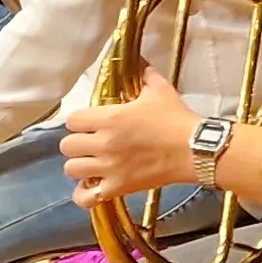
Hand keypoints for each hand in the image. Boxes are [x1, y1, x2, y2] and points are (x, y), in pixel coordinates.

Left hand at [60, 72, 200, 205]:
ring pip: (72, 169)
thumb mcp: (161, 90)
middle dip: (77, 142)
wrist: (195, 149)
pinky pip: (86, 198)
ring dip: (81, 165)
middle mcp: (103, 143)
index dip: (80, 120)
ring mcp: (109, 168)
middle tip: (92, 142)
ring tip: (93, 163)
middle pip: (67, 145)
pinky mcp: (118, 187)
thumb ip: (145, 76)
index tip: (91, 122)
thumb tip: (140, 64)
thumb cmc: (176, 119)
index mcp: (110, 118)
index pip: (73, 119)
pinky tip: (92, 186)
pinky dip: (85, 194)